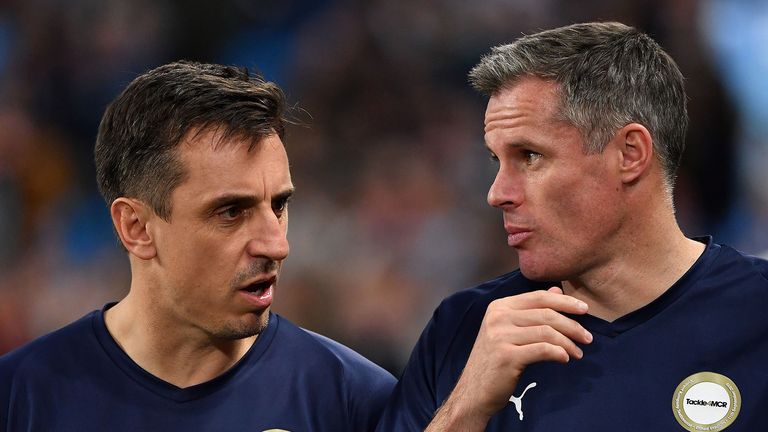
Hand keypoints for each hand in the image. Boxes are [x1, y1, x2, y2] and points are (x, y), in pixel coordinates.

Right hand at [426, 287, 591, 430]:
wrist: (474, 391)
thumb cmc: (495, 360)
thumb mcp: (509, 330)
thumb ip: (532, 310)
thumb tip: (557, 290)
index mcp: (499, 307)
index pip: (538, 297)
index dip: (564, 301)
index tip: (584, 310)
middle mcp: (498, 317)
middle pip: (545, 314)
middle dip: (572, 325)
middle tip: (587, 338)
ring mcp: (500, 336)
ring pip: (547, 332)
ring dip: (568, 343)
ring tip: (578, 353)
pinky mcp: (506, 356)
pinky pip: (542, 350)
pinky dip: (558, 353)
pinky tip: (565, 359)